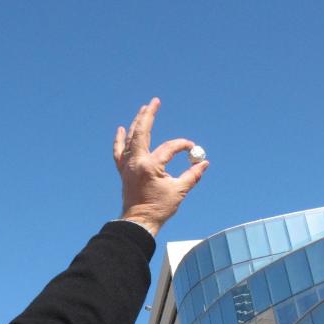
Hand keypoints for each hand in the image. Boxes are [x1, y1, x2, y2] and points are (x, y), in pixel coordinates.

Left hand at [113, 98, 208, 235]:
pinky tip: (122, 129)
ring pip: (130, 139)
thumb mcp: (179, 191)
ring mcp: (127, 166)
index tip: (192, 149)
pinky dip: (120, 140)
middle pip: (141, 132)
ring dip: (137, 123)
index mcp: (150, 166)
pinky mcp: (123, 171)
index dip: (182, 146)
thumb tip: (204, 163)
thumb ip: (192, 175)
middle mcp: (136, 162)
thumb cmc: (159, 208)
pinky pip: (119, 152)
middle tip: (155, 101)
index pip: (168, 148)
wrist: (138, 222)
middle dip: (148, 115)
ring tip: (143, 109)